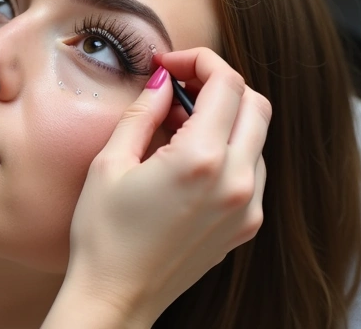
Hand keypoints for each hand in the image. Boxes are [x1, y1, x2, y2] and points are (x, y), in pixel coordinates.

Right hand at [58, 48, 269, 325]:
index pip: (227, 83)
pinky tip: (191, 159)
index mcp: (202, 160)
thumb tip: (165, 78)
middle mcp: (237, 181)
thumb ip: (144, 111)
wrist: (116, 299)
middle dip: (219, 83)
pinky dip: (231, 150)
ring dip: (227, 117)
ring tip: (179, 126)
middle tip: (179, 86)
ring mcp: (248, 207)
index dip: (199, 60)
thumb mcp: (110, 162)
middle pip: (255, 103)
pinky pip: (253, 169)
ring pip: (258, 136)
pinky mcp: (246, 226)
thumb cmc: (103, 234)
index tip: (170, 65)